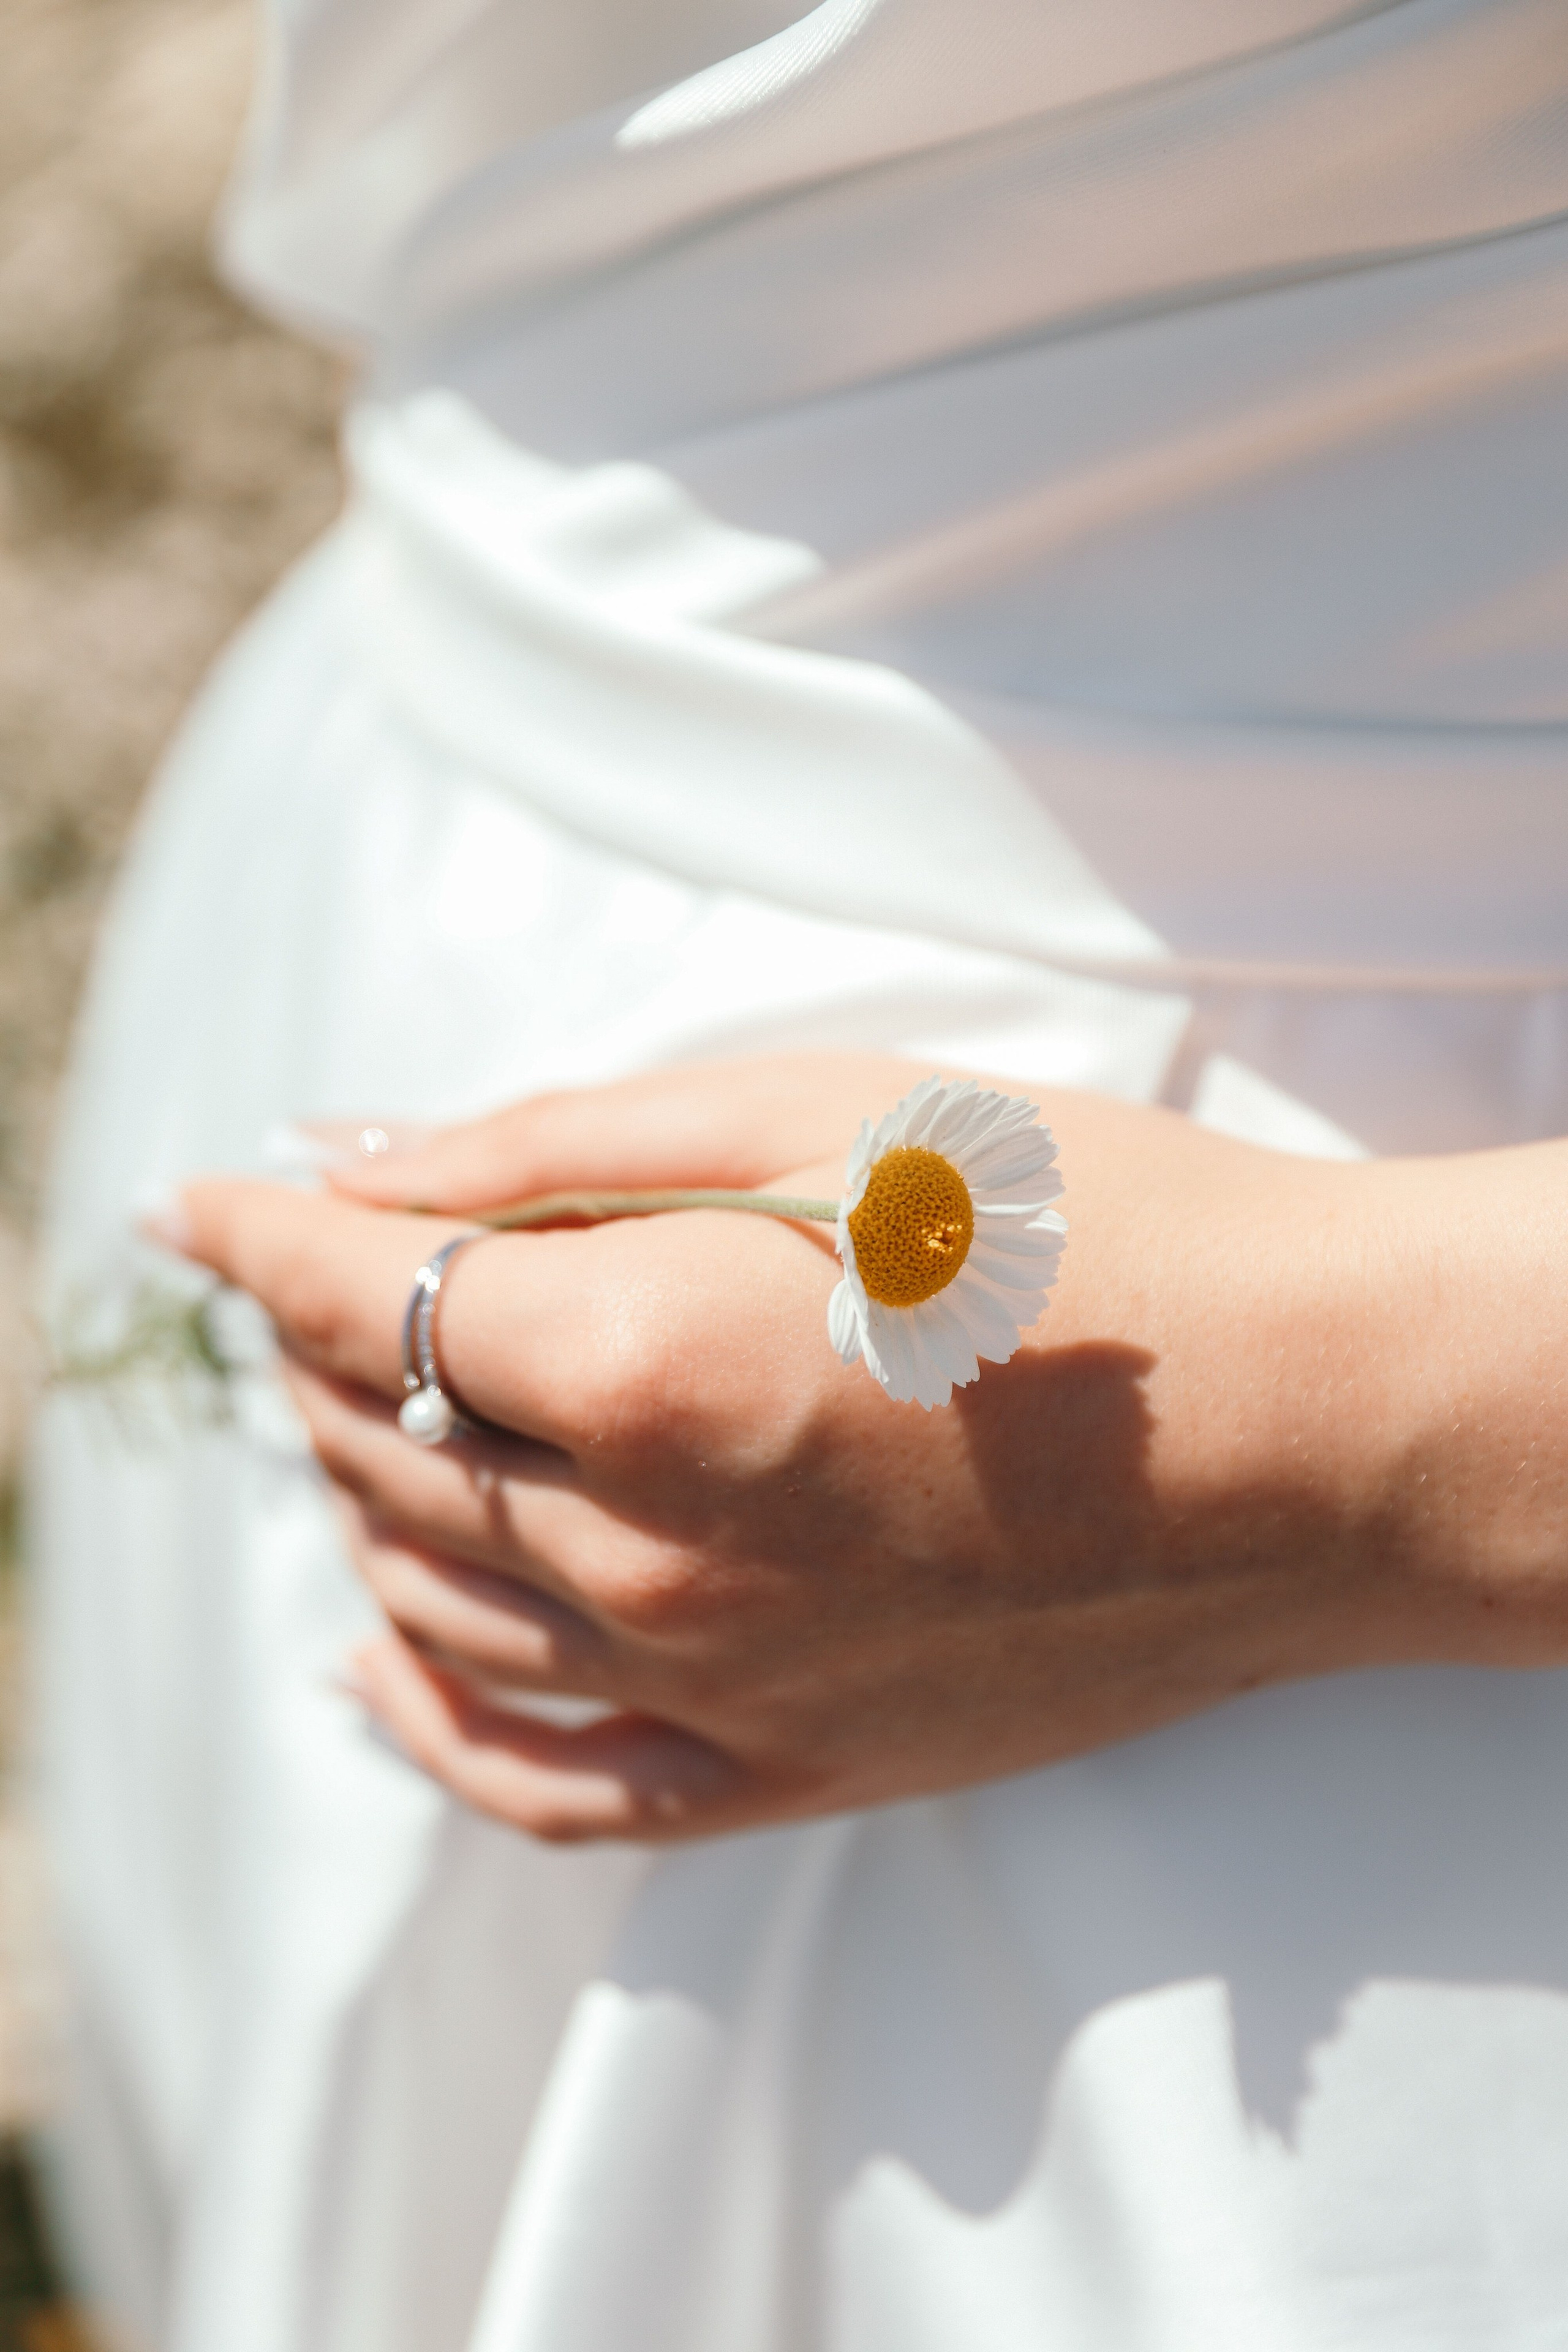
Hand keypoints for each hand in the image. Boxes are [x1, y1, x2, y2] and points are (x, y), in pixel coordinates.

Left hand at [172, 1054, 1567, 1842]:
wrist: (1320, 1424)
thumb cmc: (1095, 1226)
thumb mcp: (819, 1110)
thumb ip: (551, 1144)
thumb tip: (348, 1156)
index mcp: (649, 1360)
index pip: (361, 1290)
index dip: (257, 1229)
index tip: (202, 1194)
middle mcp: (653, 1551)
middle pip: (381, 1442)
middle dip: (319, 1337)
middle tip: (328, 1260)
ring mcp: (723, 1683)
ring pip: (435, 1598)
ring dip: (361, 1487)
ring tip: (365, 1399)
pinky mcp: (796, 1763)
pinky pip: (549, 1782)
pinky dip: (430, 1721)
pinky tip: (377, 1660)